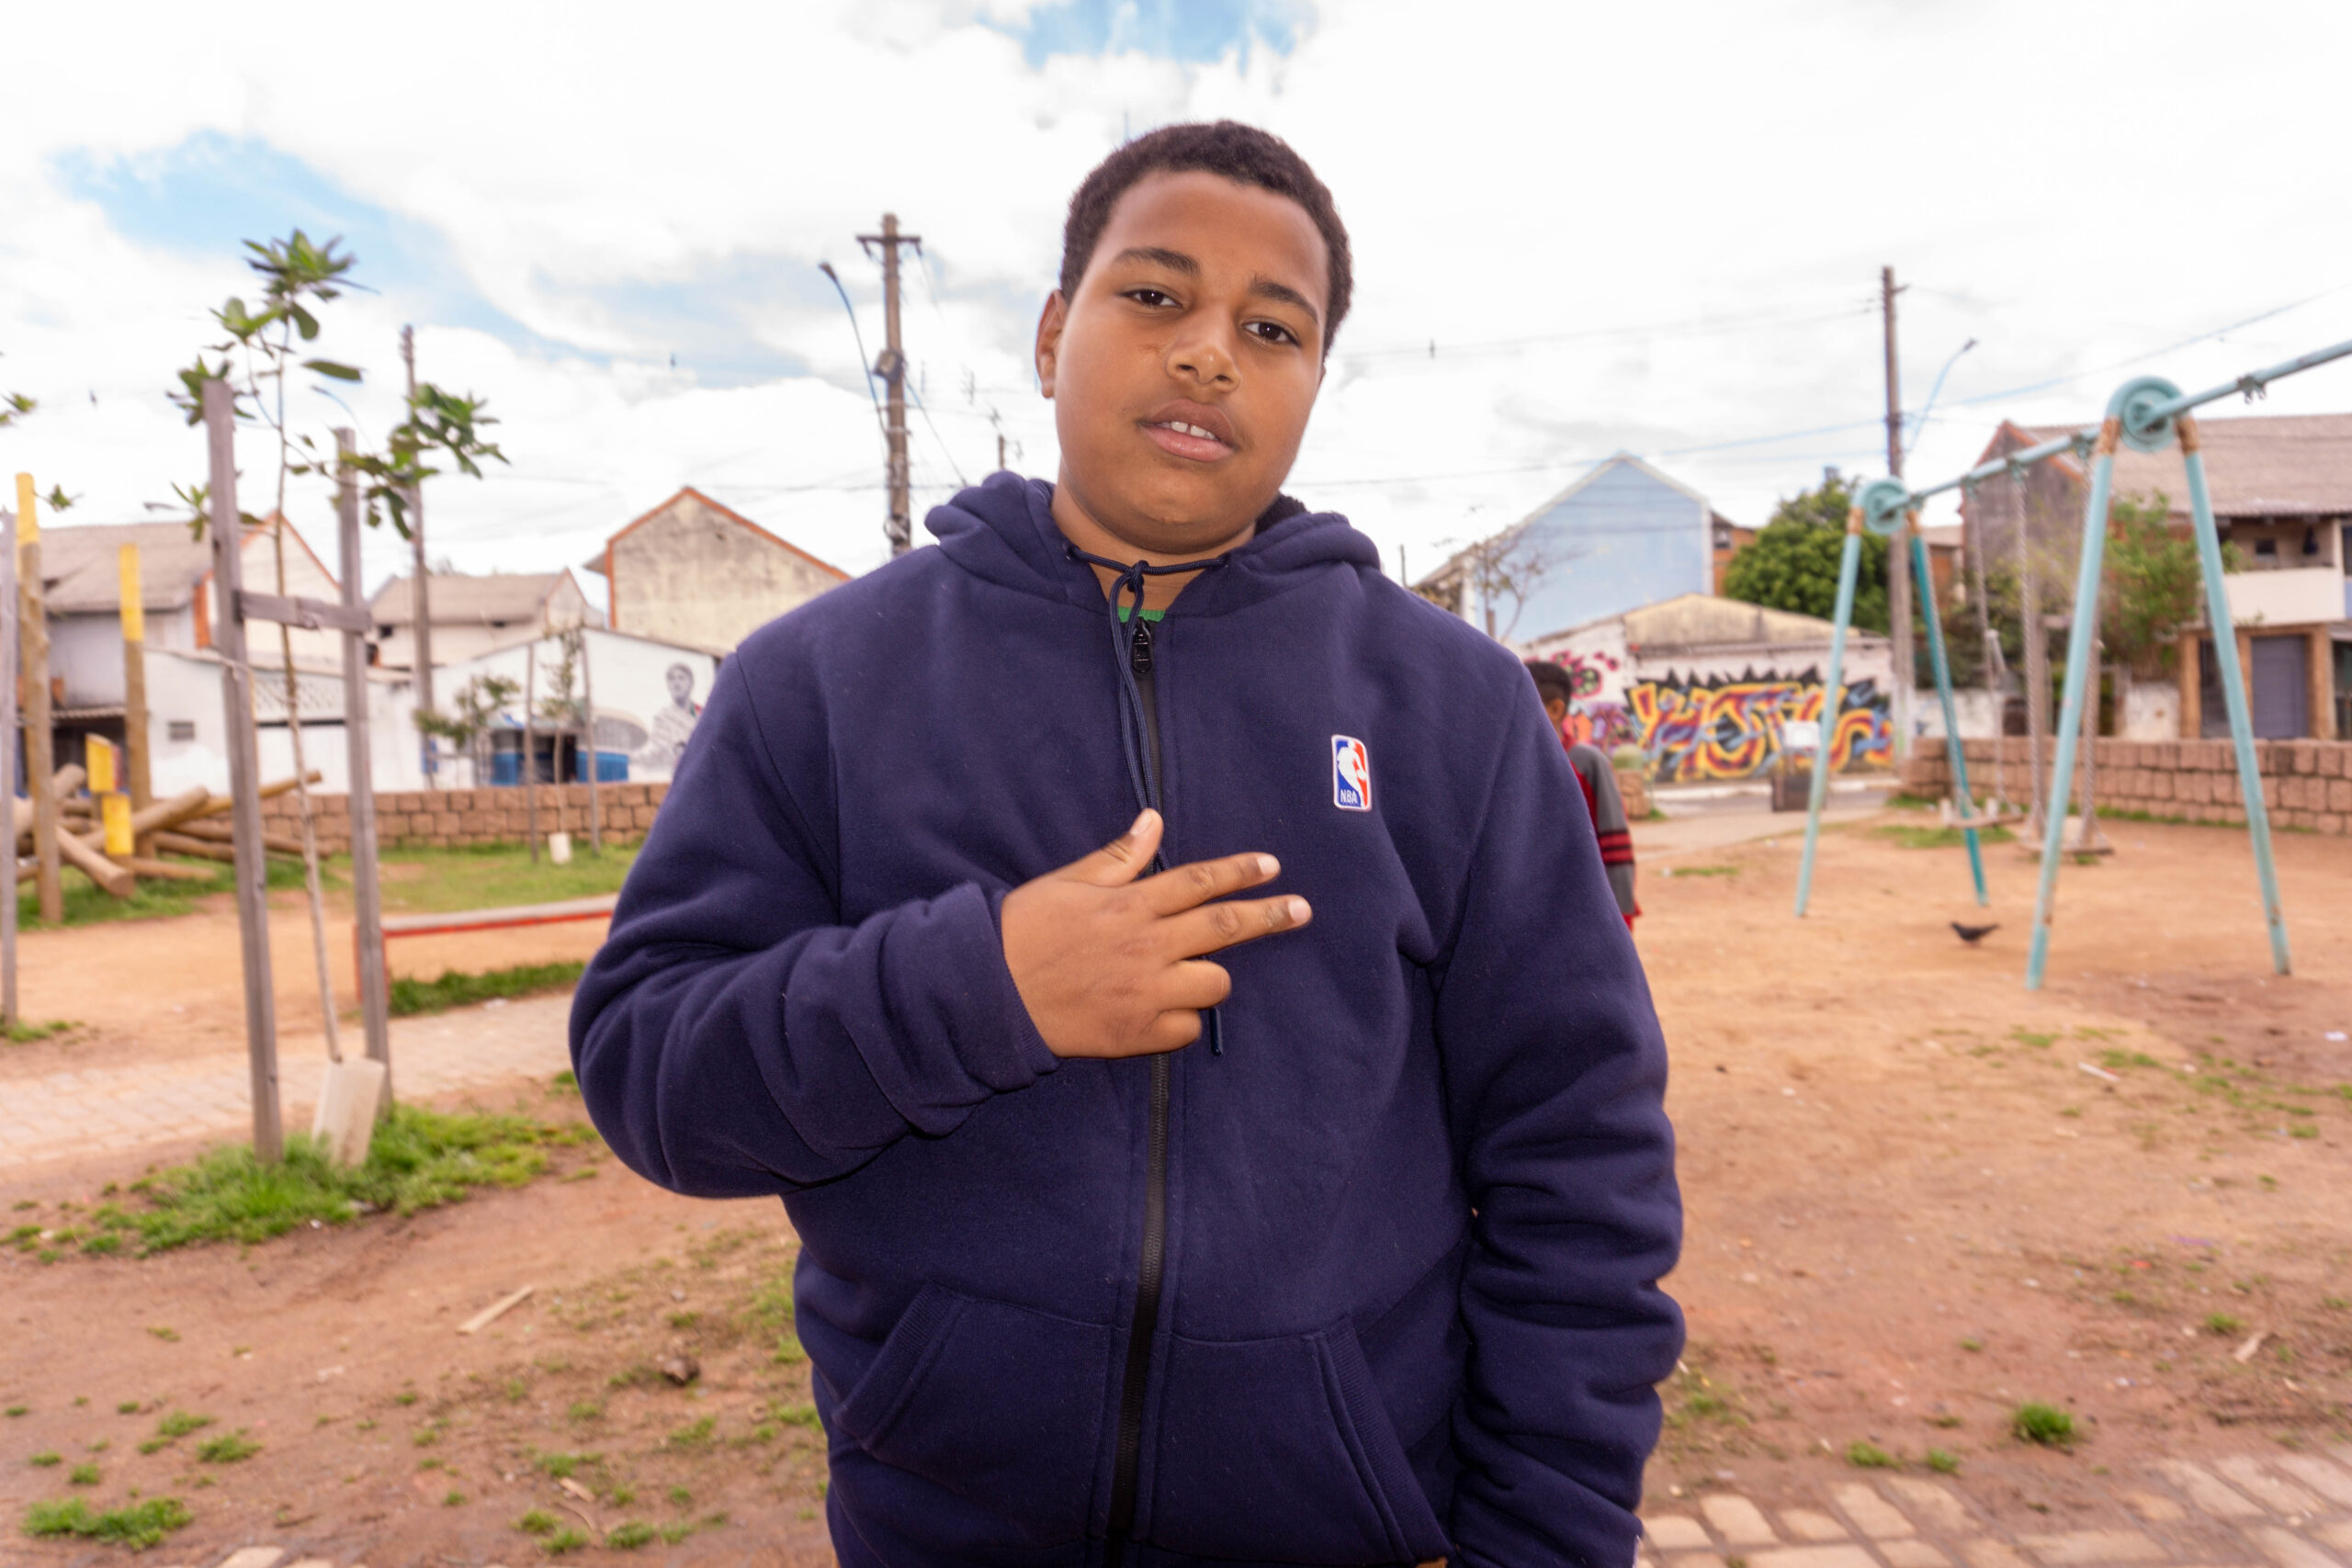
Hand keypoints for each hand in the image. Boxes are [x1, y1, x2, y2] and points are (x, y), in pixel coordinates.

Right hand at [1002, 810, 1310, 1058]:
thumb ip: (1119, 857)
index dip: (1238, 871)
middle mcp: (1146, 946)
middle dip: (1269, 915)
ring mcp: (1146, 993)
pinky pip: (1188, 1028)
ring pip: (1213, 984)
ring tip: (1186, 975)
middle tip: (1302, 909)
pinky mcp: (1138, 1035)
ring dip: (1209, 976)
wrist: (988, 995)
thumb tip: (1153, 820)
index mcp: (1129, 905)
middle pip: (1223, 927)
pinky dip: (1182, 1019)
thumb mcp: (1068, 883)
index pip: (1197, 881)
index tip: (1271, 865)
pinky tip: (1160, 1011)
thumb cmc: (1024, 931)